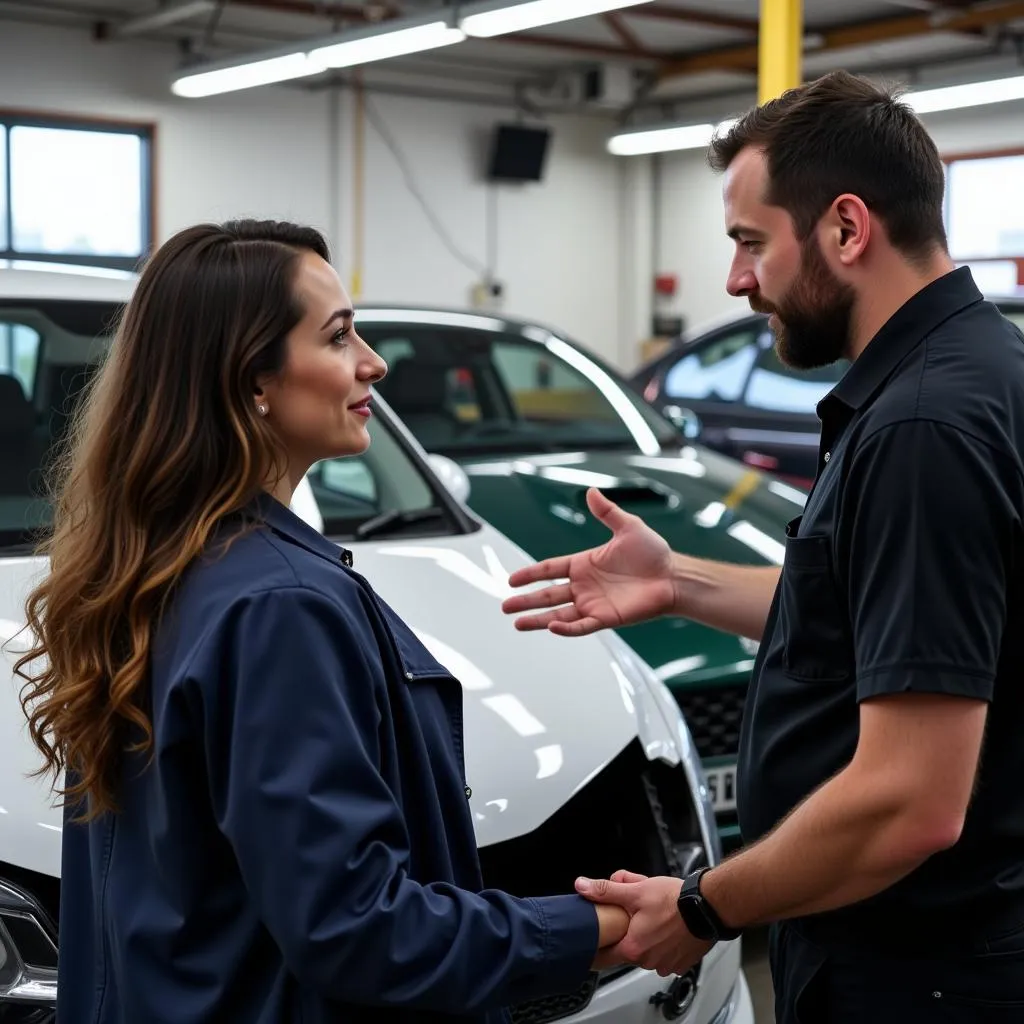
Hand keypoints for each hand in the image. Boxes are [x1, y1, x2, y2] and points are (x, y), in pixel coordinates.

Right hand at [501, 488, 675, 636]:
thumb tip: (591, 492)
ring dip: (538, 620)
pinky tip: (551, 626)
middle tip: (505, 606)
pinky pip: (582, 625)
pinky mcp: (606, 618)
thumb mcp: (628, 527)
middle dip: (526, 601)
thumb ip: (607, 512)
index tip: (512, 580)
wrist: (674, 577)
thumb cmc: (654, 553)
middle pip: (548, 595)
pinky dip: (566, 628)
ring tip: (517, 623)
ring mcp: (593, 604)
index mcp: (584, 564)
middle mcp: (584, 586)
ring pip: (558, 615)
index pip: (550, 569)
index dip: (530, 574)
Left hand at [577, 872, 713, 976]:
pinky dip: (664, 944)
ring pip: (648, 952)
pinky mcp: (681, 963)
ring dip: (647, 938)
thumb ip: (606, 891)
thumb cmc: (675, 901)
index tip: (596, 940)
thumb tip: (582, 886)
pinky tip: (668, 928)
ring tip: (654, 918)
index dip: (598, 945)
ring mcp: (667, 965)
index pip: (604, 956)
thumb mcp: (635, 891)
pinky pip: (665, 955)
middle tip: (634, 913)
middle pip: (628, 949)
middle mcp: (649, 962)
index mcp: (633, 948)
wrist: (708, 906)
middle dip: (628, 931)